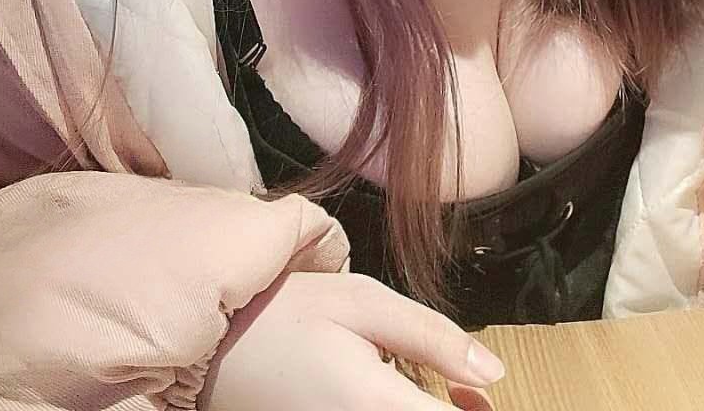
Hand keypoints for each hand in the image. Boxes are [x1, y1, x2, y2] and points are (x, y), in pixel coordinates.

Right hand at [200, 271, 503, 410]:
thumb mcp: (361, 303)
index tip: (479, 392)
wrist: (210, 350)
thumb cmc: (282, 317)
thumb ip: (431, 337)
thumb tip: (493, 372)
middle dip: (451, 408)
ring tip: (423, 385)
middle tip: (463, 389)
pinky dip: (397, 410)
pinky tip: (392, 395)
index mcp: (380, 408)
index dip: (477, 408)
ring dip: (423, 409)